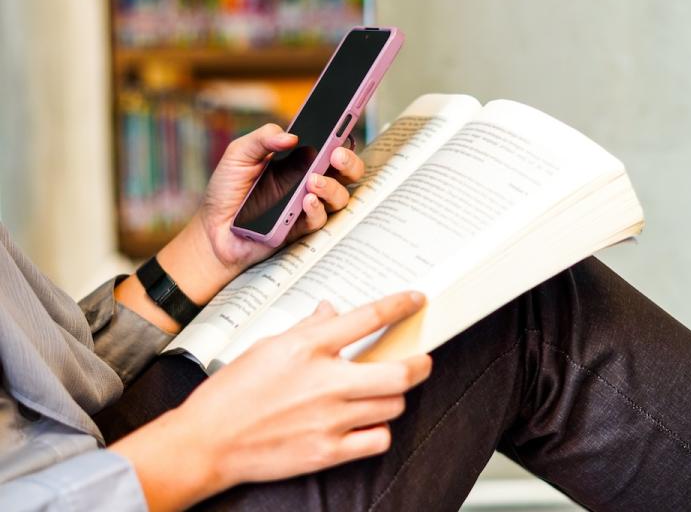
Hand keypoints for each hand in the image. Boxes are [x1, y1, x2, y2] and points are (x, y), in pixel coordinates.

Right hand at [110, 292, 431, 511]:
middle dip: (420, 364)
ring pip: (393, 405)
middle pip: (400, 372)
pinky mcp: (328, 452)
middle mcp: (325, 382)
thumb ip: (306, 328)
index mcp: (307, 348)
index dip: (400, 305)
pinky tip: (369, 423)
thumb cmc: (231, 393)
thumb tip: (332, 311)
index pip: (368, 317)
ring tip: (386, 392)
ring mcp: (330, 419)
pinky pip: (378, 439)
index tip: (415, 300)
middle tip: (422, 359)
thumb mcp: (267, 345)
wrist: (207, 443)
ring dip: (396, 396)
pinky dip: (380, 430)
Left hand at [200, 122, 365, 272]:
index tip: (343, 127)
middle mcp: (309, 182)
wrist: (212, 227)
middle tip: (337, 156)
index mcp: (298, 160)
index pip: (329, 146)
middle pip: (346, 172)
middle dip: (349, 162)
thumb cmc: (227, 189)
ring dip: (331, 187)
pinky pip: (320, 220)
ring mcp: (307, 205)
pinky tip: (306, 201)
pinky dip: (316, 209)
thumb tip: (290, 136)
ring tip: (313, 181)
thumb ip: (262, 138)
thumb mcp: (239, 154)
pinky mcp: (300, 228)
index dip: (341, 137)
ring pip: (339, 197)